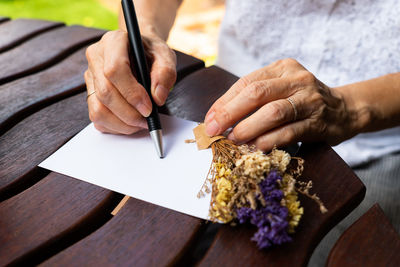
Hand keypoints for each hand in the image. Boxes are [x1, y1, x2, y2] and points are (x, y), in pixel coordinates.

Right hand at [85, 30, 176, 133]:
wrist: (140, 51)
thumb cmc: (151, 52)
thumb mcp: (165, 55)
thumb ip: (165, 73)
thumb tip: (158, 98)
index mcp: (113, 42)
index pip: (114, 70)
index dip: (132, 93)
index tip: (148, 108)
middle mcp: (96, 57)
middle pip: (105, 92)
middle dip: (128, 113)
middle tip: (147, 121)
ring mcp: (90, 76)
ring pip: (98, 108)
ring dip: (121, 123)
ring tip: (140, 123)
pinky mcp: (90, 92)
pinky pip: (97, 117)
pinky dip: (115, 126)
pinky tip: (130, 123)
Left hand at [204, 58, 359, 150]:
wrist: (345, 110)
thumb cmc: (302, 102)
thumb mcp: (281, 89)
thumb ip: (254, 99)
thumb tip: (217, 119)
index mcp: (282, 68)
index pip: (246, 82)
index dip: (224, 102)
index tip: (209, 120)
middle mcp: (296, 79)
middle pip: (256, 93)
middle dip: (230, 113)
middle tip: (214, 131)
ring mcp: (310, 99)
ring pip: (273, 112)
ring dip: (248, 128)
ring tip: (233, 140)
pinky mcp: (318, 122)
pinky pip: (289, 132)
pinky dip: (269, 141)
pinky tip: (255, 148)